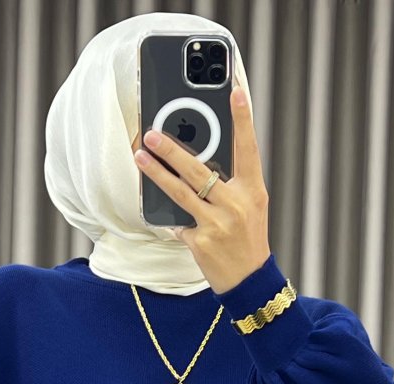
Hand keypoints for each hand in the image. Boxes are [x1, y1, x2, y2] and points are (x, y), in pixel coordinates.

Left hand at [133, 84, 270, 294]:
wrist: (249, 280)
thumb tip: (200, 162)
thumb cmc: (247, 239)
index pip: (248, 147)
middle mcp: (236, 203)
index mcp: (253, 190)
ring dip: (156, 173)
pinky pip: (176, 221)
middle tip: (152, 132)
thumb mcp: (249, 206)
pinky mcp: (200, 241)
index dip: (243, 119)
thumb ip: (231, 184)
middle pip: (199, 169)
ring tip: (140, 157)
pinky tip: (155, 207)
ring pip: (180, 191)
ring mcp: (217, 223)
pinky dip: (167, 215)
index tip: (236, 92)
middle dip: (172, 148)